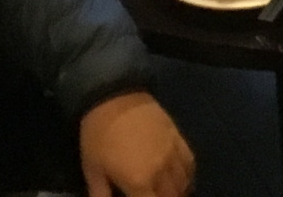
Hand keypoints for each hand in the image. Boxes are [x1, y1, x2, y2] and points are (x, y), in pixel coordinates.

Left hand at [78, 91, 192, 196]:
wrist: (114, 96)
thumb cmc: (99, 135)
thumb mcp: (93, 169)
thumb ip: (100, 194)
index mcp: (139, 182)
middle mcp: (161, 171)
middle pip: (171, 196)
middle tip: (152, 195)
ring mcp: (172, 153)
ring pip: (184, 182)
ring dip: (178, 191)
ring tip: (169, 193)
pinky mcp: (178, 136)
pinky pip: (190, 162)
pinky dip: (188, 175)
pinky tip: (182, 178)